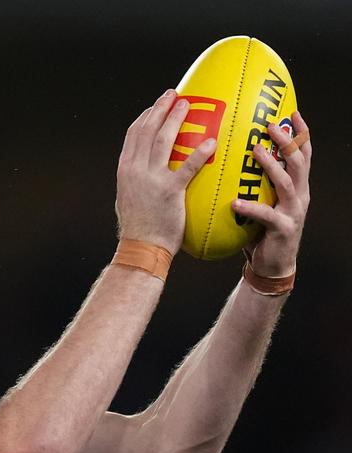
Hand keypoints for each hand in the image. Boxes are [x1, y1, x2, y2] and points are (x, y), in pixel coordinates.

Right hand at [116, 90, 216, 252]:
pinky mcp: (168, 192)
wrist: (141, 248)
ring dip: (176, 119)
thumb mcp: (129, 197)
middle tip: (176, 94)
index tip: (158, 104)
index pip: (134, 134)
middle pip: (147, 130)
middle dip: (161, 108)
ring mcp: (150, 180)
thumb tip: (148, 168)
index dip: (146, 115)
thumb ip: (137, 179)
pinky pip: (187, 167)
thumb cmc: (139, 226)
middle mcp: (135, 170)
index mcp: (125, 169)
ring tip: (190, 105)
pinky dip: (199, 153)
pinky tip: (212, 143)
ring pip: (163, 140)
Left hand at [231, 111, 310, 277]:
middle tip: (270, 124)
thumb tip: (226, 161)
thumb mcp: (260, 202)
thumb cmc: (260, 231)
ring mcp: (294, 212)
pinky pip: (266, 215)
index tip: (291, 110)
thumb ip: (252, 184)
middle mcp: (299, 195)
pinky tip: (234, 203)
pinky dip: (250, 207)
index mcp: (296, 186)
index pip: (303, 153)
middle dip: (287, 140)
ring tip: (256, 151)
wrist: (272, 265)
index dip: (300, 132)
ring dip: (272, 164)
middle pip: (299, 161)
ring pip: (286, 182)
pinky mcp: (283, 229)